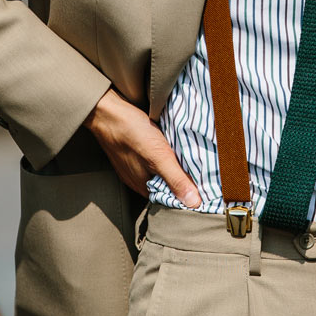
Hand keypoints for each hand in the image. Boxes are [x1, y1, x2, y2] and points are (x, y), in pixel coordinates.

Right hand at [84, 89, 201, 207]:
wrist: (107, 111)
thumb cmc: (132, 133)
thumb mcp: (158, 156)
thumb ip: (175, 179)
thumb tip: (194, 203)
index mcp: (143, 187)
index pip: (172, 199)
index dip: (189, 194)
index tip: (208, 188)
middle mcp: (138, 180)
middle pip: (167, 185)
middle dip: (184, 180)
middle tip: (205, 171)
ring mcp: (134, 166)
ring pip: (161, 172)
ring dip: (175, 167)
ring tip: (193, 159)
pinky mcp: (135, 152)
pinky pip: (154, 160)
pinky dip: (165, 156)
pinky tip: (173, 147)